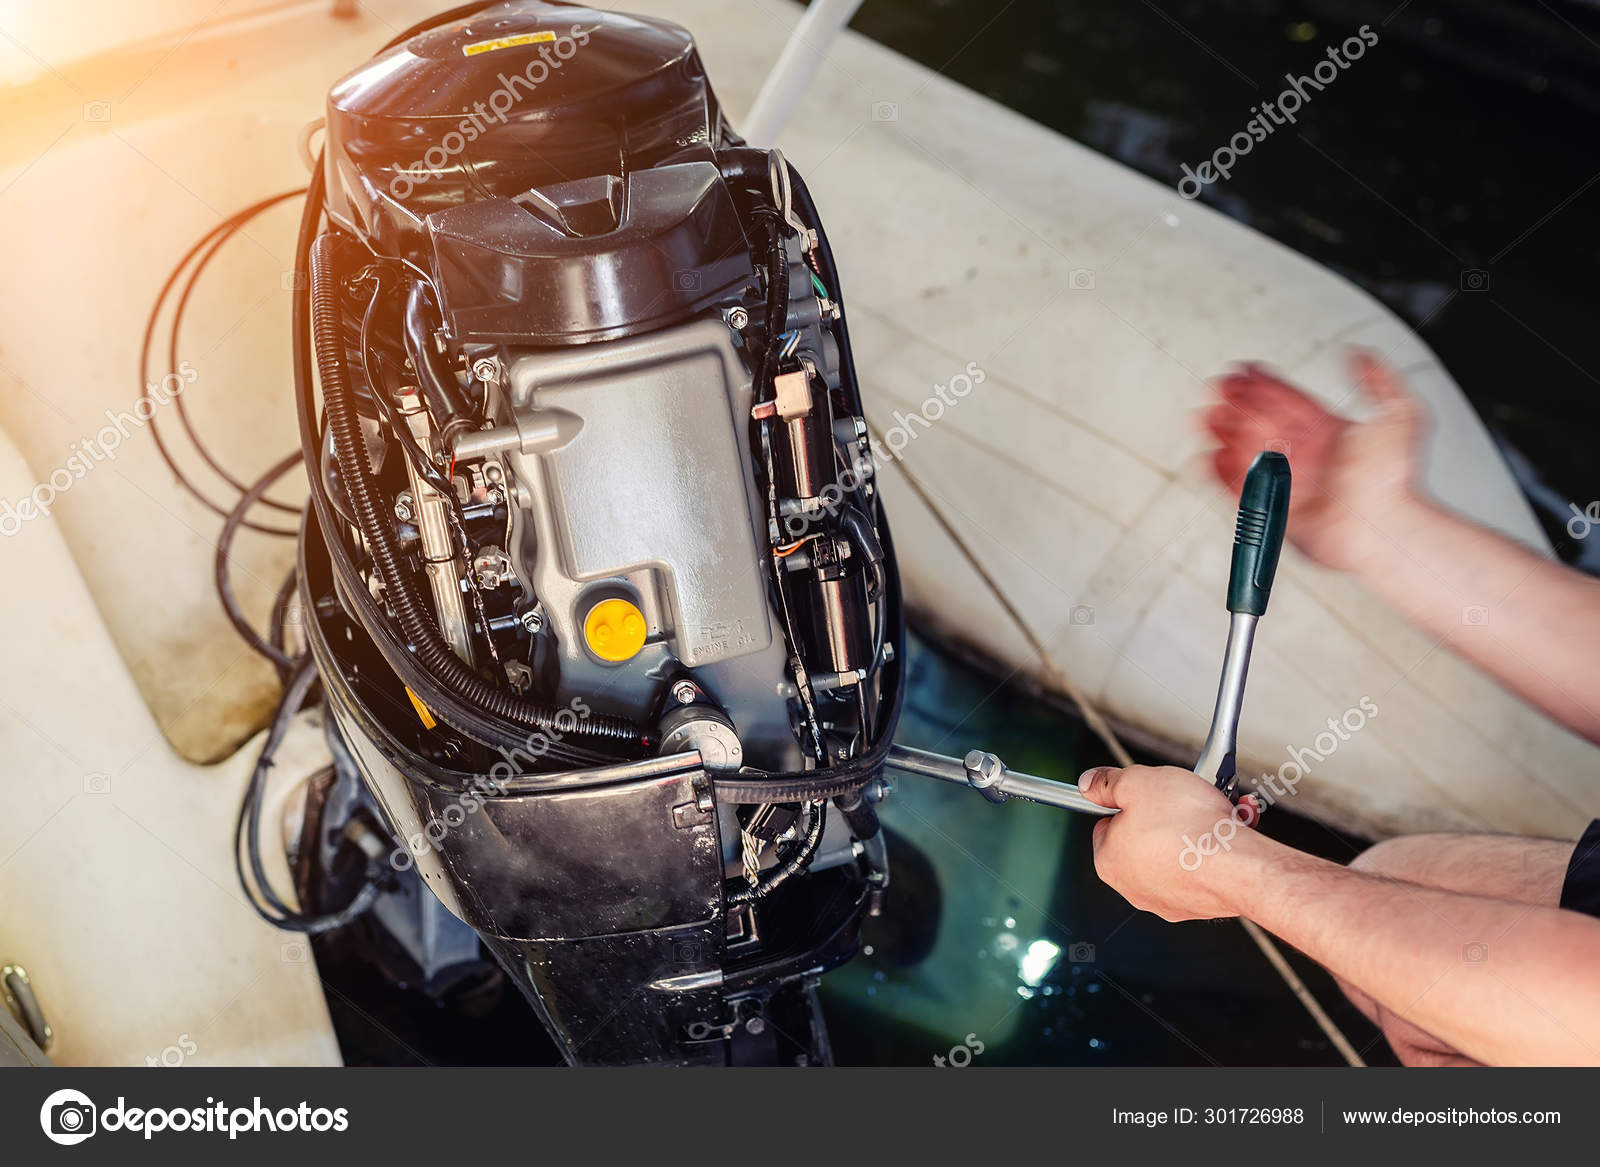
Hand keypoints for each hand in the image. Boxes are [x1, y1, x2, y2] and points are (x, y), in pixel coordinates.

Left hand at [1077, 765, 1261, 921]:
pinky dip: (1216, 846)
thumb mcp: (1137, 783)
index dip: (1127, 802)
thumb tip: (1090, 783)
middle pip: (1145, 836)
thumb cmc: (1189, 826)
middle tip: (1181, 798)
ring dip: (1196, 825)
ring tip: (1213, 809)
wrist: (1240, 864)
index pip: (1107, 824)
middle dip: (1165, 813)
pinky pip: (1205, 866)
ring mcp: (1170, 899)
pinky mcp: (1201, 903)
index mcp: (1110, 860)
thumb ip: (1108, 782)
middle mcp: (1135, 887)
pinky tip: (1229, 829)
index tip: (1143, 792)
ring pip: (1179, 850)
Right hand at [1202, 351, 1426, 571]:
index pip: (1286, 402)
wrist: (1384, 528)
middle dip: (1236, 406)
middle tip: (1217, 390)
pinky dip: (1220, 474)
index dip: (1264, 386)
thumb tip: (1360, 354)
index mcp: (1327, 433)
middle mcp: (1304, 457)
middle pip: (1259, 424)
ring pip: (1244, 453)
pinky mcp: (1272, 511)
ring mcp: (1286, 484)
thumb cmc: (1394, 481)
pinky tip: (1208, 456)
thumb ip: (1379, 380)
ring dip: (1223, 434)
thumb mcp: (1401, 414)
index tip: (1244, 371)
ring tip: (1205, 418)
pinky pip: (1238, 490)